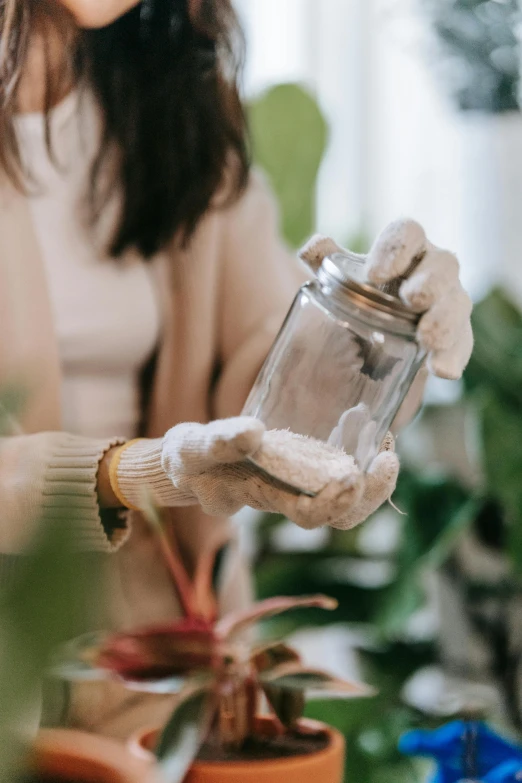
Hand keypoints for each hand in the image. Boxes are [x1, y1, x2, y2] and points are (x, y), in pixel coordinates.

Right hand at [114, 418, 398, 529]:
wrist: (191, 461)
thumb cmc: (191, 459)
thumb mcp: (194, 449)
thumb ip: (219, 442)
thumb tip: (254, 433)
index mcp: (266, 497)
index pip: (310, 514)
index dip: (336, 503)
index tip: (353, 476)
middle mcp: (291, 495)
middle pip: (342, 514)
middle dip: (370, 492)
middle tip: (386, 459)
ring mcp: (302, 481)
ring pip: (350, 494)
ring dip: (374, 474)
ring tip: (387, 441)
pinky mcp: (307, 461)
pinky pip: (345, 465)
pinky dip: (362, 448)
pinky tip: (370, 425)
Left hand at [300, 220, 472, 379]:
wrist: (363, 346)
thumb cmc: (354, 301)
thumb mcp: (335, 283)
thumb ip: (324, 264)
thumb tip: (311, 251)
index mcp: (403, 251)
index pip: (407, 234)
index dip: (395, 248)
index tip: (374, 274)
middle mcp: (430, 271)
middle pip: (444, 265)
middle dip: (431, 281)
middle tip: (413, 299)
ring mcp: (445, 304)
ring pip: (457, 304)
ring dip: (445, 320)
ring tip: (428, 339)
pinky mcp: (452, 338)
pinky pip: (461, 344)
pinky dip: (453, 356)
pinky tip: (443, 371)